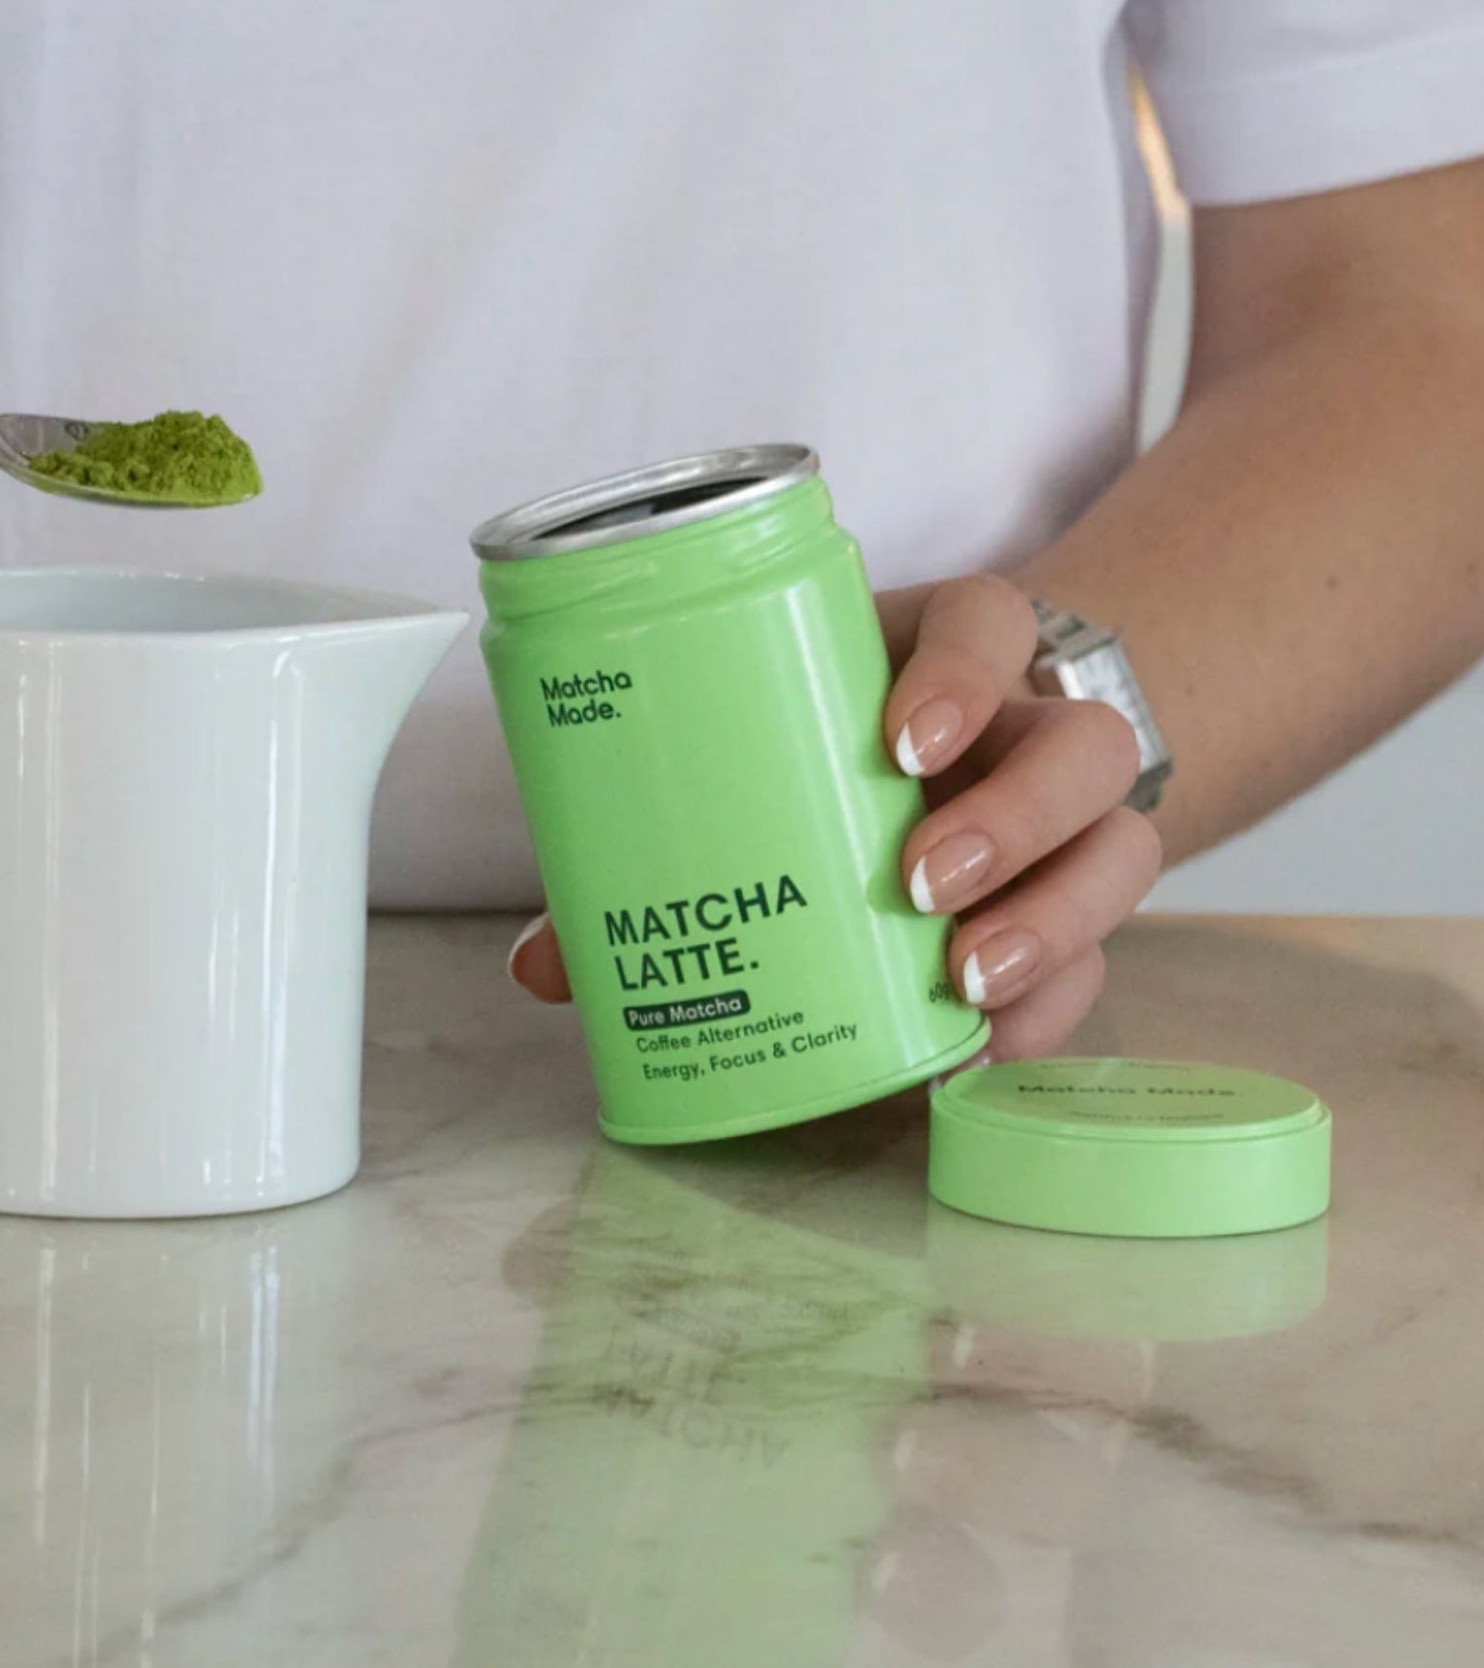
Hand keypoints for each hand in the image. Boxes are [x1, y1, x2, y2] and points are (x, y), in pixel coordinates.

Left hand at [507, 574, 1161, 1060]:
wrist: (937, 771)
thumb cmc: (811, 750)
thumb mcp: (745, 756)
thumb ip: (650, 838)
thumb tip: (545, 964)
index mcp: (944, 652)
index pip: (992, 620)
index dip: (963, 673)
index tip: (897, 742)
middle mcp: (1027, 729)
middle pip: (1088, 746)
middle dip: (1015, 820)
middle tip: (915, 883)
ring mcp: (1069, 821)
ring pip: (1123, 848)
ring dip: (1052, 920)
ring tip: (959, 980)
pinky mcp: (1077, 907)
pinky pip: (1103, 956)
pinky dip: (1046, 1009)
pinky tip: (978, 1048)